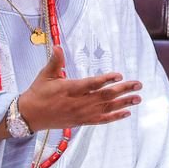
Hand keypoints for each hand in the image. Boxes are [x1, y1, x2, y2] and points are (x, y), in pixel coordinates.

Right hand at [18, 46, 141, 130]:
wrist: (29, 116)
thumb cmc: (38, 93)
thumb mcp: (45, 75)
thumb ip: (55, 61)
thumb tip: (58, 46)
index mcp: (69, 89)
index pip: (91, 84)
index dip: (106, 80)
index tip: (119, 75)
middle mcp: (78, 103)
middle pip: (104, 96)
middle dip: (123, 90)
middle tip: (138, 84)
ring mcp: (81, 114)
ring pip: (106, 108)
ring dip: (123, 103)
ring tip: (138, 98)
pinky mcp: (82, 121)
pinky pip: (101, 120)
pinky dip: (114, 117)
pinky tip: (127, 112)